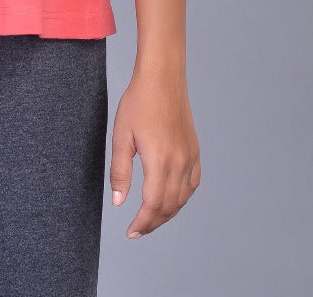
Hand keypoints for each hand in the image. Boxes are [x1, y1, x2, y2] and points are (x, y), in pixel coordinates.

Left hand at [109, 66, 200, 237]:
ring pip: (182, 198)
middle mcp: (179, 163)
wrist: (162, 78)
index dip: (142, 223)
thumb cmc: (138, 102)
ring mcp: (190, 157)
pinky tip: (171, 198)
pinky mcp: (194, 150)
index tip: (130, 232)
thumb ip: (120, 172)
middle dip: (153, 222)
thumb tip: (118, 202)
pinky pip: (192, 183)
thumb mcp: (121, 136)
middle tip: (137, 230)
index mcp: (159, 161)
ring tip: (151, 218)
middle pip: (169, 206)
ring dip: (167, 213)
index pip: (152, 205)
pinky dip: (182, 197)